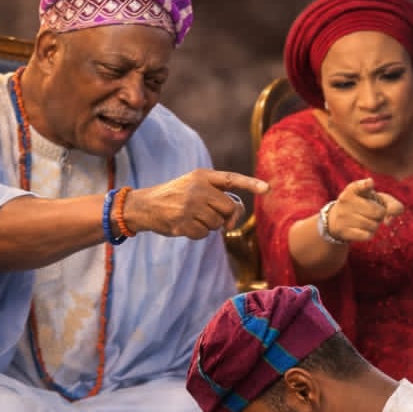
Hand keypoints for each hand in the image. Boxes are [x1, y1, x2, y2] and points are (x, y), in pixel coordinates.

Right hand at [124, 169, 267, 238]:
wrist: (144, 206)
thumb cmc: (176, 197)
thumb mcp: (194, 186)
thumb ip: (217, 197)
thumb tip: (233, 221)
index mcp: (202, 176)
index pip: (231, 179)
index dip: (251, 184)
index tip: (268, 189)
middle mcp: (198, 188)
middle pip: (229, 208)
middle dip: (224, 216)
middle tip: (208, 214)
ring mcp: (190, 205)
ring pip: (217, 224)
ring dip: (208, 226)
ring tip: (191, 216)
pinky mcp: (183, 222)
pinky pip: (204, 234)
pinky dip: (197, 234)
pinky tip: (184, 225)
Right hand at [324, 178, 404, 242]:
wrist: (338, 220)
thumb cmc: (364, 206)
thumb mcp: (377, 199)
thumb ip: (392, 205)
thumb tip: (390, 220)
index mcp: (353, 189)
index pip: (359, 186)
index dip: (366, 185)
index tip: (370, 183)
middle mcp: (346, 200)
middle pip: (378, 212)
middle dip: (380, 215)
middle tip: (371, 212)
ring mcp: (343, 216)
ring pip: (374, 226)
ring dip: (374, 225)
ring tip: (365, 220)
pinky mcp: (343, 230)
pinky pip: (367, 235)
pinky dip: (369, 234)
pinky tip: (361, 229)